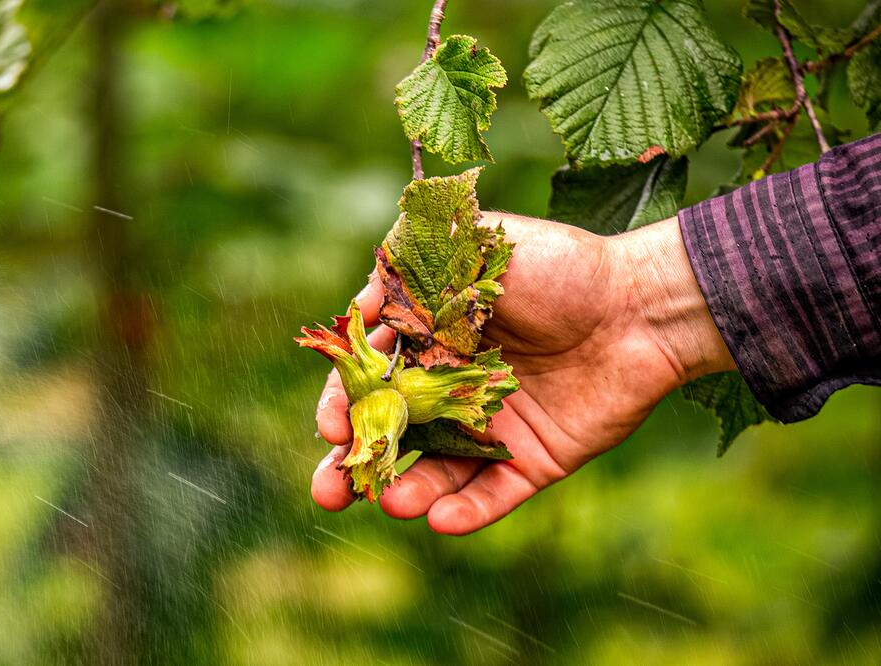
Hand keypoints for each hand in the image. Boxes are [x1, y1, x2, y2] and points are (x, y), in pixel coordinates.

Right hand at [311, 214, 734, 534]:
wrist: (639, 304)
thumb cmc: (558, 269)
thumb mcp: (478, 248)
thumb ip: (414, 273)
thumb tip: (360, 308)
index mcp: (435, 341)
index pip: (373, 380)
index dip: (345, 403)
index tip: (331, 425)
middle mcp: (456, 389)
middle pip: (394, 436)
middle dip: (358, 465)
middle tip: (329, 492)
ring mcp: (493, 428)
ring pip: (438, 471)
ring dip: (410, 491)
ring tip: (393, 503)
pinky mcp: (533, 460)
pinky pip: (494, 494)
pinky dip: (469, 512)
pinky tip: (442, 520)